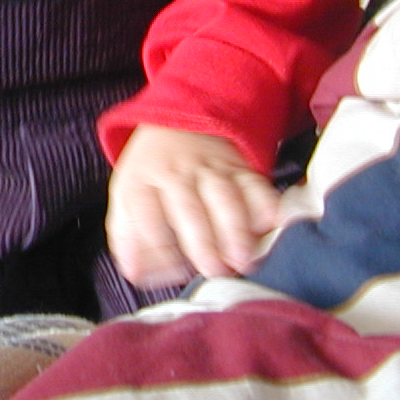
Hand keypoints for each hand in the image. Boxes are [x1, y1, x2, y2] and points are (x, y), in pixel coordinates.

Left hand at [105, 125, 278, 290]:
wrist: (179, 125)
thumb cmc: (152, 171)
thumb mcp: (127, 195)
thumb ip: (127, 235)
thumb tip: (134, 272)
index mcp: (142, 180)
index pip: (146, 216)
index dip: (159, 248)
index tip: (175, 273)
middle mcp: (176, 173)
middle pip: (187, 207)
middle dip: (203, 241)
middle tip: (215, 270)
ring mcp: (210, 168)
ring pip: (224, 196)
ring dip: (235, 228)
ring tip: (243, 258)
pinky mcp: (240, 168)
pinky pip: (255, 185)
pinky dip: (266, 204)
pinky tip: (272, 225)